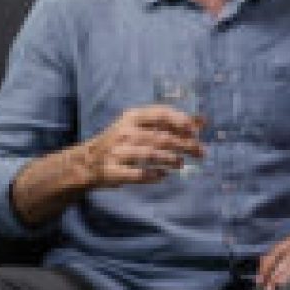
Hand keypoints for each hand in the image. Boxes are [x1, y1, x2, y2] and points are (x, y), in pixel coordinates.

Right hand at [81, 106, 203, 187]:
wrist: (86, 162)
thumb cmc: (123, 141)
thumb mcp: (141, 126)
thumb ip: (170, 123)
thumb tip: (203, 120)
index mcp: (132, 117)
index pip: (161, 114)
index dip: (181, 121)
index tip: (197, 131)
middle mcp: (124, 132)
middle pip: (160, 137)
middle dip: (185, 144)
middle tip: (201, 152)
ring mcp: (117, 152)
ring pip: (150, 154)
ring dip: (171, 159)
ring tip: (181, 163)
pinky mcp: (112, 171)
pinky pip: (138, 174)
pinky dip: (153, 175)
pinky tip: (163, 175)